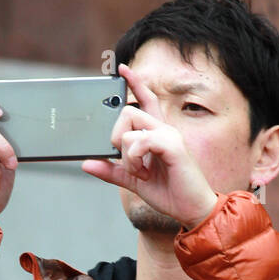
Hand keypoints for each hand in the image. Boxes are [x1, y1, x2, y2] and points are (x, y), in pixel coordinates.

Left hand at [81, 63, 218, 228]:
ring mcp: (169, 135)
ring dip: (126, 155)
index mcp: (156, 135)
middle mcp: (164, 129)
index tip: (122, 69)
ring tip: (139, 172)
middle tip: (128, 161)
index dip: (135, 84)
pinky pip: (141, 141)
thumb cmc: (169, 193)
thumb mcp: (133, 181)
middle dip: (116, 137)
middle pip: (128, 112)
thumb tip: (87, 163)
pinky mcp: (173, 145)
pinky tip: (143, 172)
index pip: (145, 101)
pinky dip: (134, 159)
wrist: (191, 210)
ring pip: (130, 127)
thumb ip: (112, 170)